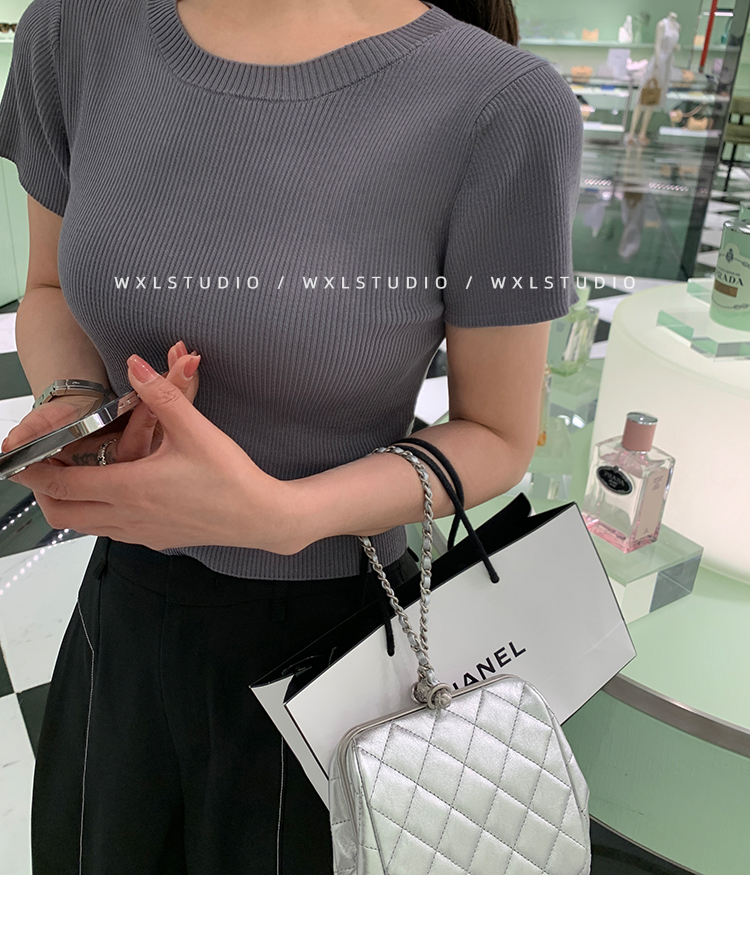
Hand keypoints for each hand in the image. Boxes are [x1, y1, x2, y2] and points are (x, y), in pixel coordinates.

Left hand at [8, 354, 300, 554]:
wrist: (260, 517)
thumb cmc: (230, 477)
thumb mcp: (195, 430)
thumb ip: (162, 394)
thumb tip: (135, 363)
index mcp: (130, 487)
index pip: (62, 483)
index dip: (32, 470)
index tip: (13, 459)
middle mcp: (127, 515)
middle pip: (61, 512)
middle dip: (41, 491)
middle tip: (39, 466)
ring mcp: (139, 533)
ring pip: (83, 525)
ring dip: (67, 503)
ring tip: (69, 476)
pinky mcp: (154, 539)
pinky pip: (109, 531)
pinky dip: (94, 515)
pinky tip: (111, 493)